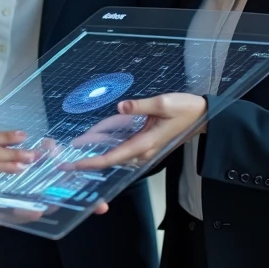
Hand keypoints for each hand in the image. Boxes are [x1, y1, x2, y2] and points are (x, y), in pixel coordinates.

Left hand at [67, 94, 207, 170]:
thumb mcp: (163, 103)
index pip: (113, 157)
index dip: (92, 162)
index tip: (74, 164)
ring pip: (115, 154)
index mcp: (145, 144)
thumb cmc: (185, 109)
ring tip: (75, 147)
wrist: (202, 115)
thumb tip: (121, 105)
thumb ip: (140, 105)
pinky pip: (122, 148)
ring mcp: (144, 149)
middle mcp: (143, 151)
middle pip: (110, 159)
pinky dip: (107, 144)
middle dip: (89, 160)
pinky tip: (95, 138)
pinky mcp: (145, 144)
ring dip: (96, 152)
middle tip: (66, 159)